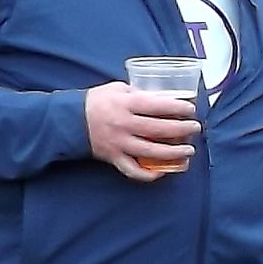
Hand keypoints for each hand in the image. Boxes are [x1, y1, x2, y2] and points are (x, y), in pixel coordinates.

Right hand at [85, 81, 199, 179]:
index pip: (157, 106)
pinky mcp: (113, 158)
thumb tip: (162, 97)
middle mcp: (123, 124)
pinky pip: (133, 170)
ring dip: (173, 153)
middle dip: (182, 129)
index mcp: (125, 104)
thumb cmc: (95, 102)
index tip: (191, 109)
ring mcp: (118, 143)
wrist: (67, 121)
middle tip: (195, 128)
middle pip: (159, 129)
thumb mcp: (117, 89)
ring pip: (151, 152)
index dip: (178, 107)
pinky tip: (163, 171)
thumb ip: (138, 93)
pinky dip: (148, 174)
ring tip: (189, 151)